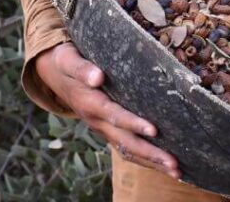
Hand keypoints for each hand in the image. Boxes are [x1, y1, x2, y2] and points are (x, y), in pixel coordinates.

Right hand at [34, 41, 179, 179]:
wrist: (54, 72)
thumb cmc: (65, 61)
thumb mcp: (68, 59)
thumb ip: (82, 68)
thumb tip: (97, 76)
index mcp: (89, 103)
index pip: (115, 116)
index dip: (133, 124)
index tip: (154, 130)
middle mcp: (96, 121)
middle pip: (125, 142)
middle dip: (150, 154)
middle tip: (174, 164)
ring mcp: (101, 128)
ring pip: (127, 150)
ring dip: (151, 161)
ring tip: (176, 170)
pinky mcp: (107, 130)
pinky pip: (126, 148)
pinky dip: (144, 158)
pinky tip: (162, 164)